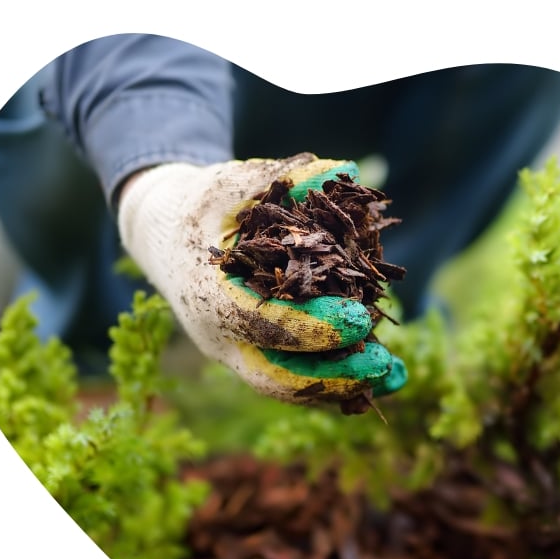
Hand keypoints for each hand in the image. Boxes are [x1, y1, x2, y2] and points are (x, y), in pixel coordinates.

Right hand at [117, 153, 406, 405]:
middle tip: (385, 364)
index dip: (312, 326)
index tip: (361, 320)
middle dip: (333, 376)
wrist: (163, 236)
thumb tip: (344, 172)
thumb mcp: (232, 183)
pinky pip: (295, 378)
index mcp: (207, 294)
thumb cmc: (200, 205)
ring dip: (343, 386)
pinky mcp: (253, 356)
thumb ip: (284, 177)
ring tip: (396, 377)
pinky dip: (337, 382)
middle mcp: (219, 336)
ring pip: (289, 386)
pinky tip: (382, 377)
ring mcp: (235, 353)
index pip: (261, 322)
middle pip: (276, 376)